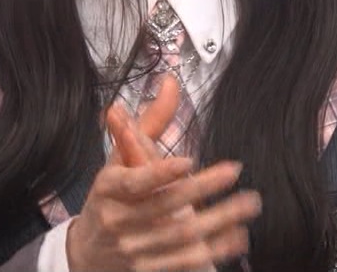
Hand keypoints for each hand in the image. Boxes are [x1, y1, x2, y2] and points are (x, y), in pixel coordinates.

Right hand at [66, 76, 260, 271]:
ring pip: (180, 236)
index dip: (159, 174)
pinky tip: (238, 235)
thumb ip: (150, 123)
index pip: (133, 182)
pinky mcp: (148, 270)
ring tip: (248, 203)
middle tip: (234, 172)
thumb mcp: (120, 160)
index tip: (188, 161)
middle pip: (164, 207)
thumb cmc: (111, 198)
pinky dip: (215, 250)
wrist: (88, 255)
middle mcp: (118, 221)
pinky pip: (185, 261)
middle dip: (202, 189)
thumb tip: (171, 82)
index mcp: (108, 189)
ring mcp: (133, 250)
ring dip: (219, 220)